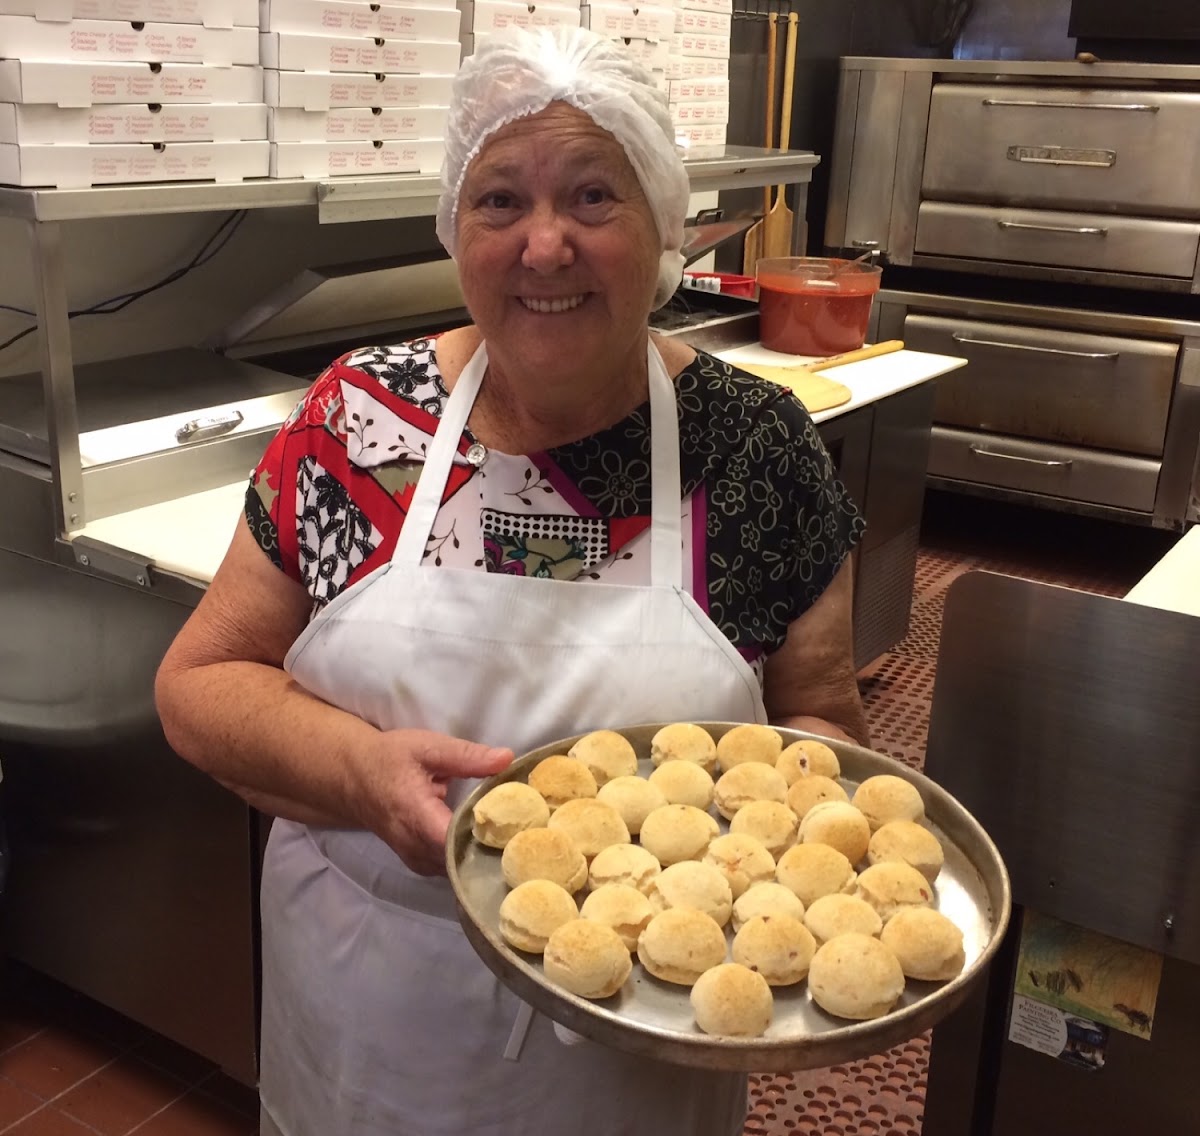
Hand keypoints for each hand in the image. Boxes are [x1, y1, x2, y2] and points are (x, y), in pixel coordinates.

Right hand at [363, 729, 511, 874]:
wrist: (353, 776)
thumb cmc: (389, 758)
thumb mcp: (427, 747)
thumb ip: (467, 755)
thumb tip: (507, 758)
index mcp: (415, 814)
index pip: (453, 840)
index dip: (485, 839)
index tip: (518, 830)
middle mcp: (413, 845)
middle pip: (460, 860)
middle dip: (492, 849)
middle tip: (527, 834)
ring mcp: (415, 859)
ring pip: (455, 869)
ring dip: (481, 856)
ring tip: (513, 839)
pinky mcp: (419, 862)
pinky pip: (449, 868)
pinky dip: (468, 858)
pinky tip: (489, 844)